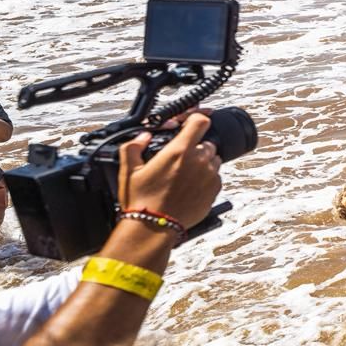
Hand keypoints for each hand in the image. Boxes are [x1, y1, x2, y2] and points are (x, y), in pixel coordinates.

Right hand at [117, 112, 221, 227]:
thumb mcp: (129, 170)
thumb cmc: (141, 200)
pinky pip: (216, 176)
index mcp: (180, 151)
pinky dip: (206, 177)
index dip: (196, 118)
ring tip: (184, 174)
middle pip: (207, 142)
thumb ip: (133, 146)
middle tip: (179, 158)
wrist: (154, 227)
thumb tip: (143, 136)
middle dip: (195, 146)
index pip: (200, 121)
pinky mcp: (216, 190)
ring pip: (213, 158)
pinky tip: (190, 186)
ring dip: (202, 162)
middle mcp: (199, 160)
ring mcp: (210, 175)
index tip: (192, 122)